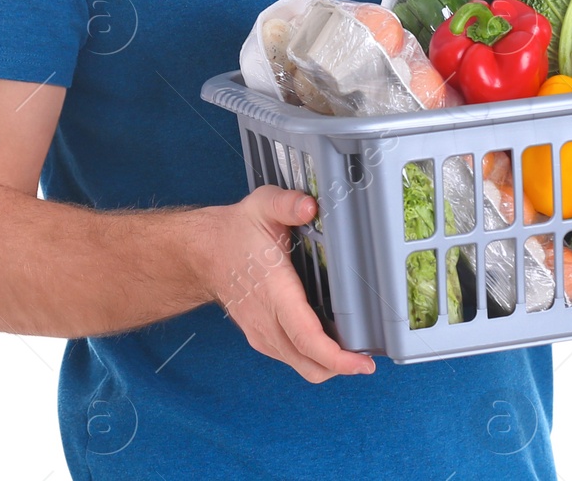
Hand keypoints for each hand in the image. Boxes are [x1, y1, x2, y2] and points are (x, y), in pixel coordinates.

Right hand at [197, 186, 375, 381]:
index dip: (337, 358)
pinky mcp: (261, 338)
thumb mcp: (262, 206)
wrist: (204, 253)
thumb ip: (288, 204)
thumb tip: (311, 206)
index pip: (306, 338)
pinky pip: (292, 358)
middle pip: (309, 364)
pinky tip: (327, 340)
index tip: (363, 364)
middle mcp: (267, 322)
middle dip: (342, 367)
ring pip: (302, 366)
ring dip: (328, 364)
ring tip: (352, 348)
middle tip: (367, 358)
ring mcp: (262, 334)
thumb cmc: (236, 232)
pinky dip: (313, 357)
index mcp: (274, 293)